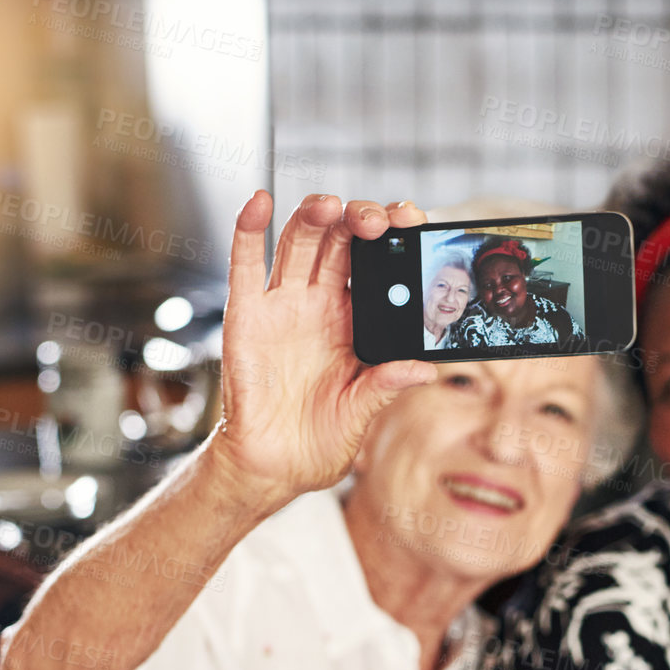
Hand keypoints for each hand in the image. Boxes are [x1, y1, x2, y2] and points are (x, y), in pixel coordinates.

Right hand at [214, 192, 435, 508]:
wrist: (274, 467)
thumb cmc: (320, 440)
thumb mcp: (361, 413)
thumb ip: (385, 385)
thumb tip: (423, 369)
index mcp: (354, 321)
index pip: (374, 264)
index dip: (391, 237)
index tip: (411, 220)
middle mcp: (319, 304)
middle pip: (339, 242)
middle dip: (359, 221)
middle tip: (377, 220)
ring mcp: (281, 305)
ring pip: (298, 242)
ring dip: (314, 217)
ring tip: (331, 206)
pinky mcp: (245, 315)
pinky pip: (245, 264)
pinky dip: (249, 229)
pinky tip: (260, 201)